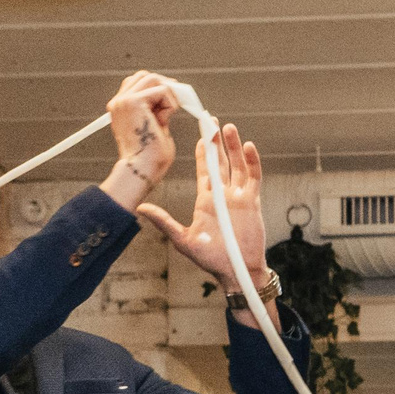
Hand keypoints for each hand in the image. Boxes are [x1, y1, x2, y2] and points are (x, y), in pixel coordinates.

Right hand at [105, 71, 179, 196]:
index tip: (174, 100)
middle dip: (166, 85)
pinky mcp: (133, 102)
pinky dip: (170, 104)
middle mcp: (119, 102)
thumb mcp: (156, 126)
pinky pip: (161, 90)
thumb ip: (157, 110)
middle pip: (145, 75)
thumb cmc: (152, 156)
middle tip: (180, 100)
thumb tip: (170, 96)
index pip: (139, 82)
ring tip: (171, 114)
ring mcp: (124, 100)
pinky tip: (166, 120)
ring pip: (153, 79)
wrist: (142, 169)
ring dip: (169, 94)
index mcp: (121, 107)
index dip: (159, 87)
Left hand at [137, 123, 267, 294]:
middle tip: (212, 121)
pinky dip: (252, 162)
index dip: (202, 151)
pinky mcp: (252, 202)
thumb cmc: (211, 259)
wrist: (236, 271)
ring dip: (233, 146)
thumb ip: (163, 221)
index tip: (200, 135)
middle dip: (217, 141)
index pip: (204, 169)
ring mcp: (239, 197)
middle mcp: (223, 195)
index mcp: (206, 200)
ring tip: (228, 128)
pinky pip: (253, 177)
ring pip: (237, 165)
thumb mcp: (183, 239)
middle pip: (221, 162)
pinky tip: (247, 146)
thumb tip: (141, 208)